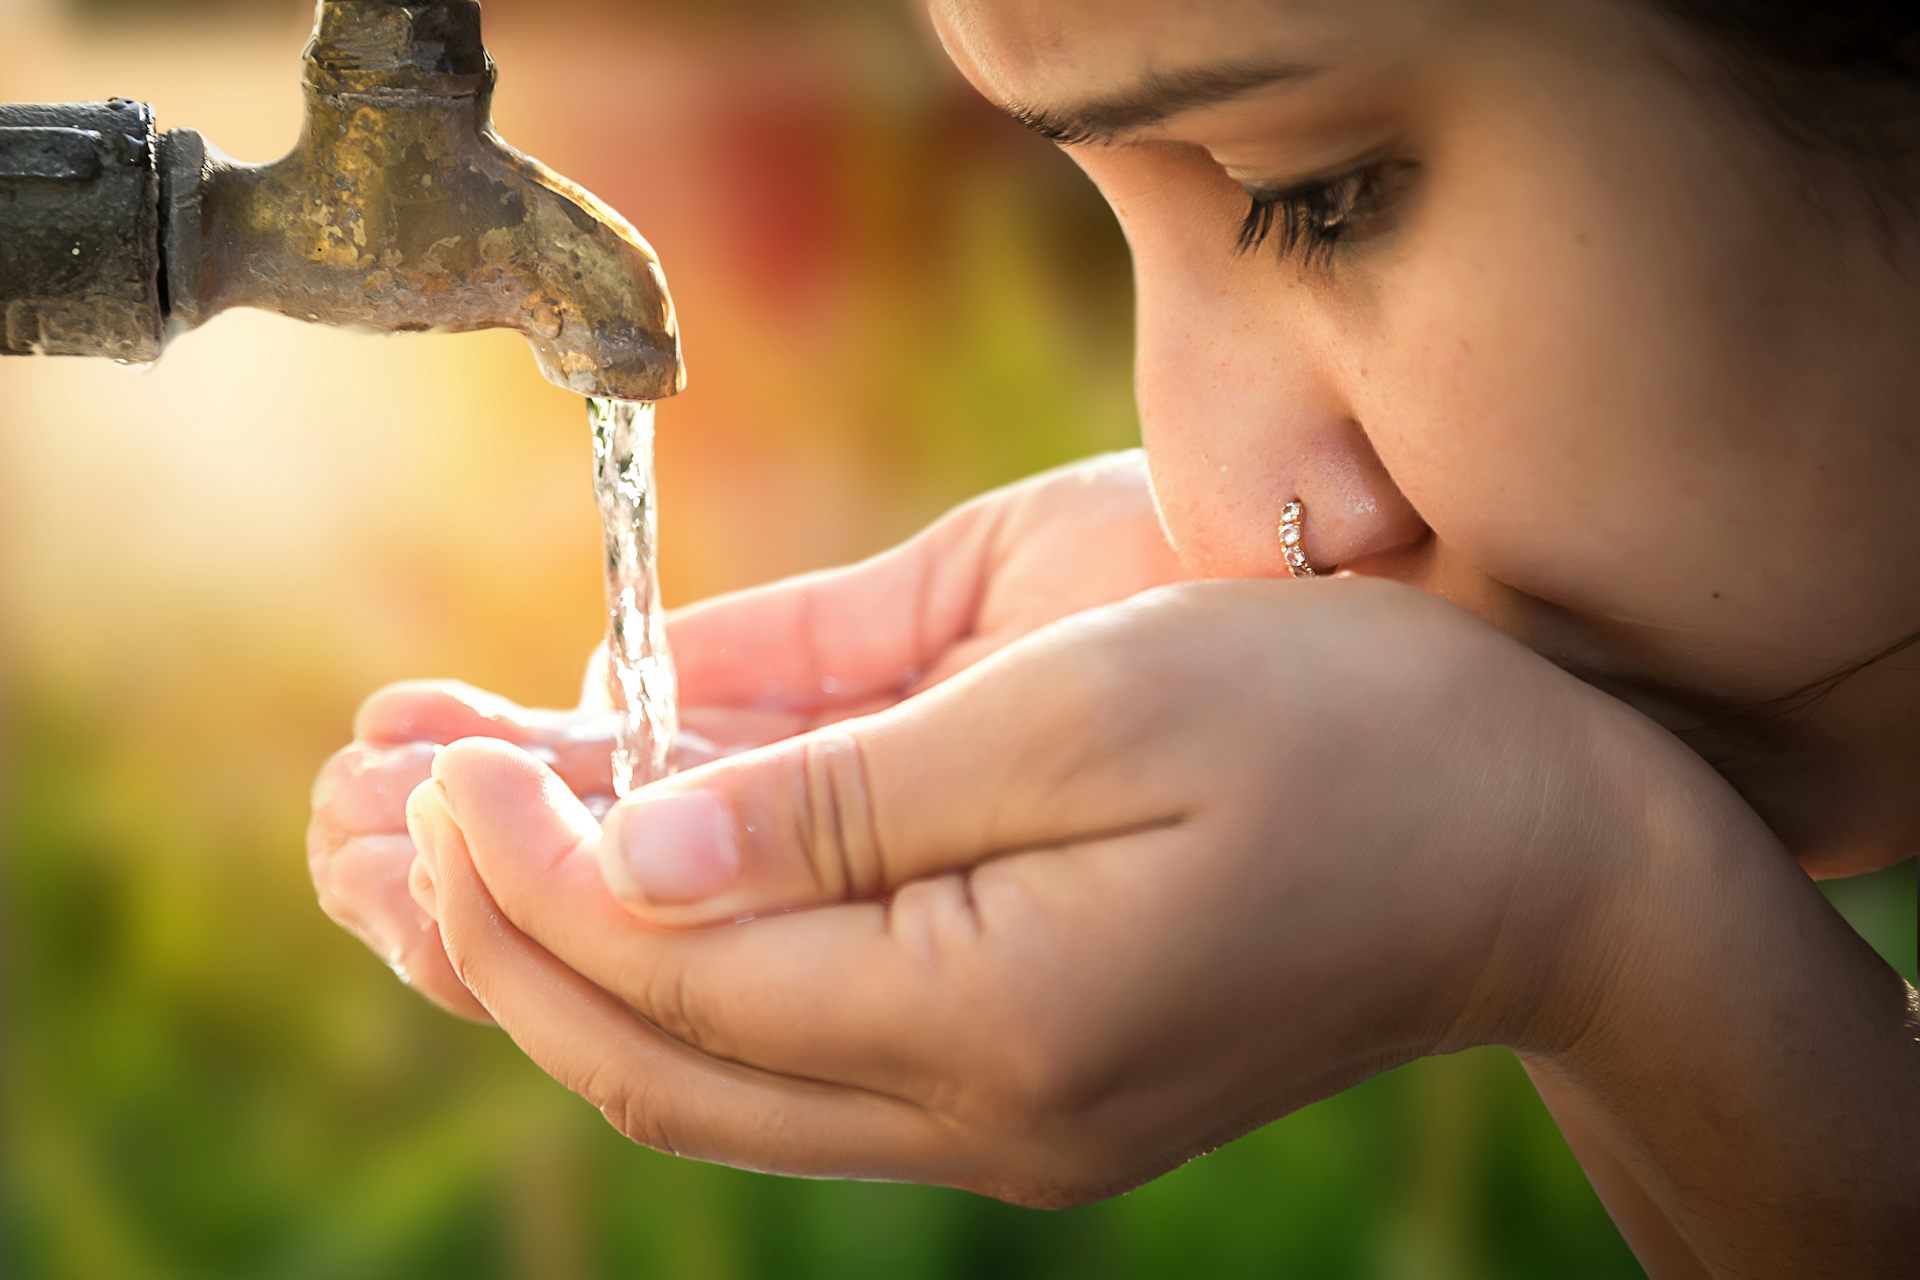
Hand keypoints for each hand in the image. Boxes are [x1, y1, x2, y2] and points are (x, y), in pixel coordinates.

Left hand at [405, 577, 1714, 1204]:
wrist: (1550, 857)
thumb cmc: (1358, 734)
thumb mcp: (1101, 708)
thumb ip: (853, 794)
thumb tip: (628, 842)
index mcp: (992, 1023)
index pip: (672, 973)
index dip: (521, 873)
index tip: (425, 762)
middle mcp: (975, 1111)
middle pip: (657, 1054)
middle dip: (491, 938)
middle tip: (364, 817)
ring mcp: (999, 1115)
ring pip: (709, 1070)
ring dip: (559, 963)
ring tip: (425, 854)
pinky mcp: (1022, 1079)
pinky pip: (793, 1047)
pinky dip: (676, 968)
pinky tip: (613, 883)